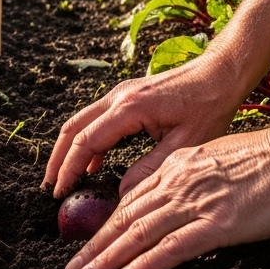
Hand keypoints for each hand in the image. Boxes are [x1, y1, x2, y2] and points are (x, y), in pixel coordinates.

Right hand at [43, 56, 242, 198]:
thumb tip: (122, 195)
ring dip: (68, 149)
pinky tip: (91, 165)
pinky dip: (87, 141)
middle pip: (73, 128)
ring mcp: (120, 93)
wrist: (220, 73)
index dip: (70, 169)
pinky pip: (97, 119)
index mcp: (129, 108)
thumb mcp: (184, 144)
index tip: (61, 193)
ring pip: (81, 121)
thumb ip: (150, 169)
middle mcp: (118, 96)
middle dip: (58, 159)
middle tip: (49, 187)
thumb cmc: (209, 106)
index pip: (86, 141)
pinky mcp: (127, 96)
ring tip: (62, 178)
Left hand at [63, 121, 269, 268]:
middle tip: (73, 267)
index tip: (90, 243)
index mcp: (177, 167)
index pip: (132, 199)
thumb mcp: (217, 161)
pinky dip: (146, 263)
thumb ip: (192, 178)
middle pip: (125, 217)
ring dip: (108, 258)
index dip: (107, 224)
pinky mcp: (218, 224)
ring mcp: (196, 203)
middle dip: (96, 245)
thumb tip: (176, 198)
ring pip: (139, 233)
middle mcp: (178, 183)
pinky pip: (173, 247)